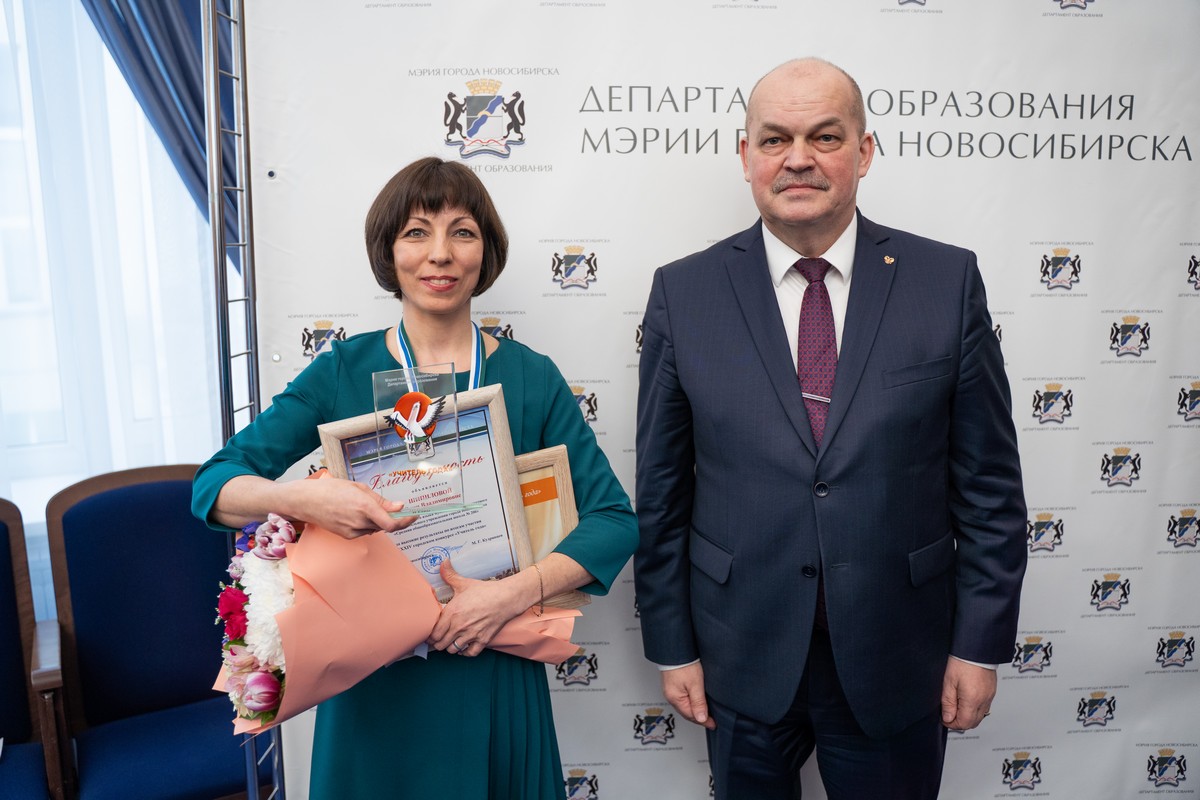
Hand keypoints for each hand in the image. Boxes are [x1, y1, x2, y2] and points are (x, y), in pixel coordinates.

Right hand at [282, 477, 415, 539]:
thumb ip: (381, 500)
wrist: (306, 500)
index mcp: (364, 506)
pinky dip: (365, 524)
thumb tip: (399, 507)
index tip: (414, 516)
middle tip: (387, 506)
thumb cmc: (331, 489)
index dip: (406, 522)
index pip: (392, 523)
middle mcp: (359, 521)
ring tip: (359, 505)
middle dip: (389, 517)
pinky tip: (352, 513)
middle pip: (384, 525)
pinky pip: (363, 531)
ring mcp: (352, 531)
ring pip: (374, 528)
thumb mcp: (358, 488)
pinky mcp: (346, 536)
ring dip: (376, 520)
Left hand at [427, 560, 529, 657]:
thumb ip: (449, 575)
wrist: (506, 598)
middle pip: (441, 644)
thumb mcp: (464, 583)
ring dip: (450, 647)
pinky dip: (465, 652)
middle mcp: (459, 627)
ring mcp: (471, 635)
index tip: (431, 634)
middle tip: (439, 639)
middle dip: (438, 643)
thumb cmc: (485, 591)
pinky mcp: (482, 640)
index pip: (434, 634)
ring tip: (451, 641)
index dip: (431, 636)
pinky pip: (469, 653)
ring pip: (452, 650)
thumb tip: (442, 563)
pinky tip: (464, 646)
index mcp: (451, 613)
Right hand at [662, 661, 715, 729]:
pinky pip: (682, 699)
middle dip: (699, 718)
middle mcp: (671, 697)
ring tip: (706, 713)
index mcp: (675, 699)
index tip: (713, 724)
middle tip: (711, 721)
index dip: (704, 721)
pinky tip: (696, 702)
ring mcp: (671, 691)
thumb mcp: (695, 685)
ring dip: (695, 711)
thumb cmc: (684, 664)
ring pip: (685, 706)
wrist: (676, 650)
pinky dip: (690, 703)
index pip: (691, 716)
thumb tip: (701, 719)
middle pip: (687, 713)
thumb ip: (698, 703)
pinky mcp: (672, 685)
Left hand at [940, 657, 995, 730]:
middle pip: (974, 723)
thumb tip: (948, 718)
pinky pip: (985, 707)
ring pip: (980, 716)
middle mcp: (984, 700)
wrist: (976, 648)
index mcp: (972, 700)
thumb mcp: (948, 682)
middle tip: (949, 715)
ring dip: (968, 716)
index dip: (952, 724)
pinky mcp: (992, 691)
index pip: (964, 723)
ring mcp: (990, 696)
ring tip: (956, 707)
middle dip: (960, 722)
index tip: (944, 719)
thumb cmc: (962, 661)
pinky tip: (966, 701)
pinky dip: (975, 709)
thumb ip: (948, 702)